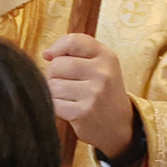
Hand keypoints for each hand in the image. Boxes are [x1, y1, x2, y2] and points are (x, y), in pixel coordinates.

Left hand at [44, 34, 133, 157]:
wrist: (120, 125)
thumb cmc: (102, 91)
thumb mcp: (100, 65)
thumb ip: (76, 52)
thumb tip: (47, 54)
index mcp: (106, 57)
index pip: (73, 41)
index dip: (57, 47)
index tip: (52, 56)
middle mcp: (102, 73)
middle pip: (56, 65)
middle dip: (53, 74)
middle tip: (64, 83)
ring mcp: (94, 93)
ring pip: (52, 85)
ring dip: (54, 92)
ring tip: (69, 97)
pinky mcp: (83, 112)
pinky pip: (53, 103)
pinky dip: (56, 106)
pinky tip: (69, 108)